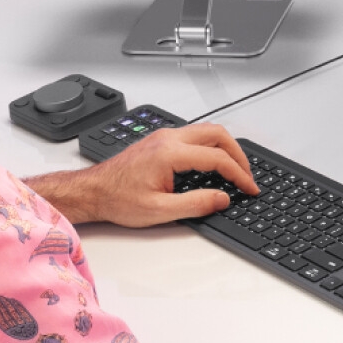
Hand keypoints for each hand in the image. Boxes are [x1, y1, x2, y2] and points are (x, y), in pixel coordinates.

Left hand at [26, 123, 259, 226]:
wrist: (93, 191)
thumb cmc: (117, 199)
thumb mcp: (160, 210)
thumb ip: (195, 204)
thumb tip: (222, 198)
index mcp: (170, 153)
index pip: (217, 158)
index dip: (239, 174)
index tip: (249, 188)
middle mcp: (168, 139)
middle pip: (217, 134)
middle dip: (238, 155)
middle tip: (247, 176)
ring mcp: (163, 137)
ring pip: (206, 131)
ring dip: (225, 148)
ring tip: (235, 170)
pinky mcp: (159, 141)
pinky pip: (193, 136)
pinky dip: (210, 147)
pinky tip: (213, 164)